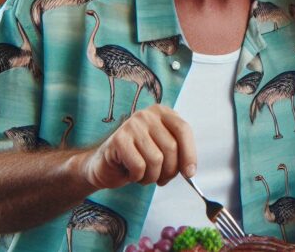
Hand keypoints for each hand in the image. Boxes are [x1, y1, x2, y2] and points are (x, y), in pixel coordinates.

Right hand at [77, 105, 196, 188]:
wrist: (104, 166)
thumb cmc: (138, 159)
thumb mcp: (163, 152)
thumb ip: (178, 155)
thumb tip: (190, 171)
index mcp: (162, 113)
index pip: (183, 129)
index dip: (189, 153)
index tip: (189, 173)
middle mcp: (147, 115)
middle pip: (171, 147)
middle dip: (169, 171)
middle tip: (161, 179)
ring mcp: (131, 125)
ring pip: (156, 159)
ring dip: (152, 176)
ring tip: (144, 176)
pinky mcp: (118, 139)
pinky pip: (139, 166)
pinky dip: (138, 177)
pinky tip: (131, 174)